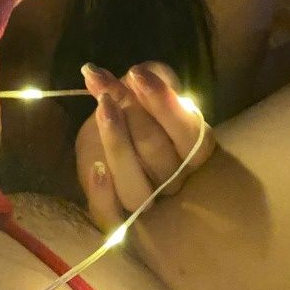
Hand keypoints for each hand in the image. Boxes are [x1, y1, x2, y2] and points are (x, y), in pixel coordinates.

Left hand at [75, 61, 215, 231]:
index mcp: (193, 150)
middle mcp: (175, 181)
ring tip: (102, 108)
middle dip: (131, 112)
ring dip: (117, 144)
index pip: (190, 134)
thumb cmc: (134, 110)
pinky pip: (112, 217)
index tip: (136, 73)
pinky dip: (103, 195)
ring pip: (137, 188)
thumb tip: (143, 72)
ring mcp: (146, 200)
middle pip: (158, 154)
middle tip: (108, 88)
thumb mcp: (145, 90)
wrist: (104, 137)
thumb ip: (151, 78)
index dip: (164, 103)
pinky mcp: (114, 212)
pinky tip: (95, 168)